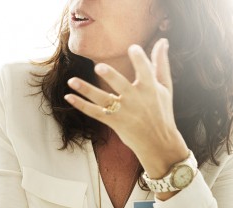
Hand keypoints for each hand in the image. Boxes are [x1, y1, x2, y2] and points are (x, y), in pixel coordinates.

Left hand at [64, 38, 188, 179]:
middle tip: (99, 67)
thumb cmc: (161, 110)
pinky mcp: (113, 122)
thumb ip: (161, 64)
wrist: (158, 142)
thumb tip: (162, 40)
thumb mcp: (164, 87)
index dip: (140, 59)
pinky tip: (68, 97)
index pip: (146, 71)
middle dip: (111, 77)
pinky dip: (80, 105)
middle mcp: (136, 99)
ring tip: (71, 81)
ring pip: (102, 99)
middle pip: (122, 86)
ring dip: (86, 90)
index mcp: (150, 89)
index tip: (133, 47)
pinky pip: (94, 112)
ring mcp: (123, 111)